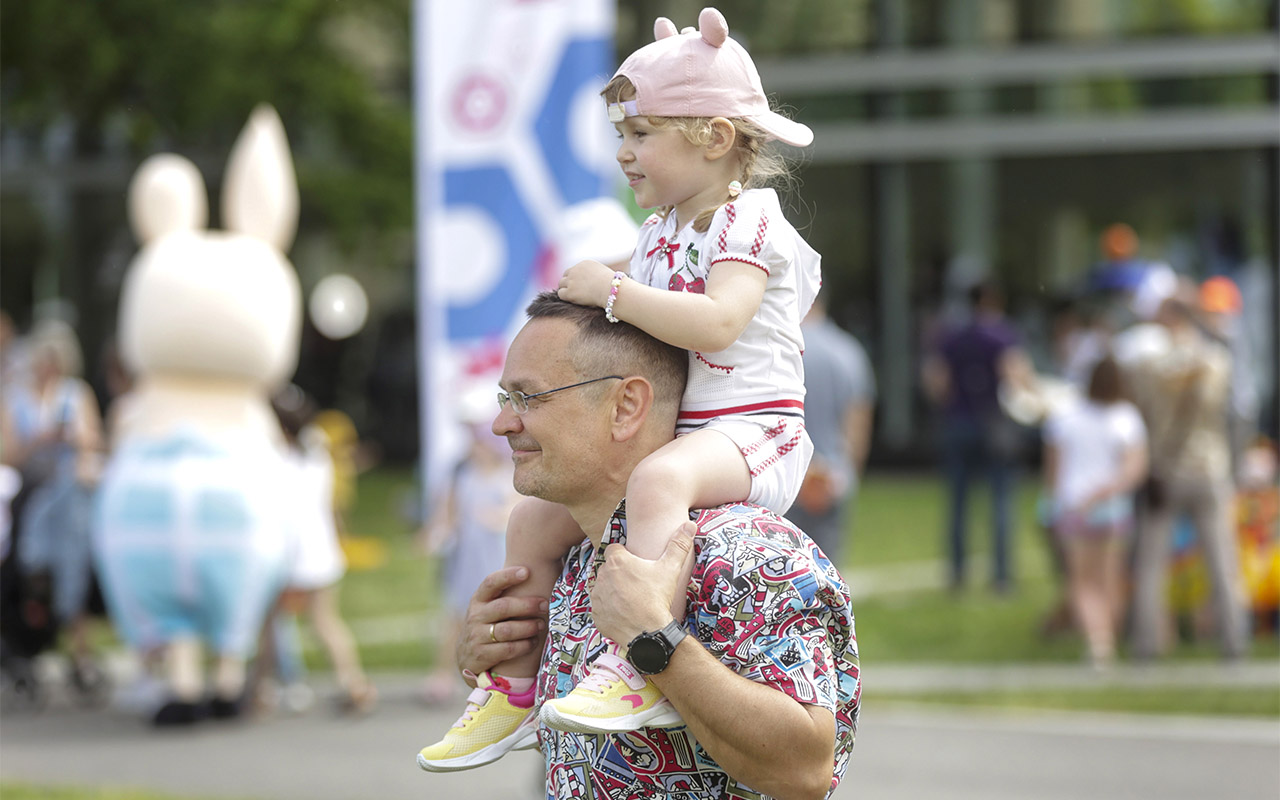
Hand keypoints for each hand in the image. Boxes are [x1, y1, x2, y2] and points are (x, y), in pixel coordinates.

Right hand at [456, 567, 547, 682]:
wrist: (466, 656)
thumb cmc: (486, 624)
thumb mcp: (487, 608)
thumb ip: (503, 595)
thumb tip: (537, 572)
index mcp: (478, 600)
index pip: (490, 583)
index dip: (507, 576)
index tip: (527, 571)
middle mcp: (476, 616)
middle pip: (503, 607)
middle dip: (527, 605)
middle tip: (545, 605)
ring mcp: (477, 636)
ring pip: (507, 630)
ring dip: (528, 627)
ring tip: (542, 625)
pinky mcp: (483, 655)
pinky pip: (508, 649)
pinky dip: (524, 645)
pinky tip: (534, 642)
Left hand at [557, 260, 615, 308]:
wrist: (611, 291)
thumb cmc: (613, 286)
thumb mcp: (604, 274)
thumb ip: (595, 275)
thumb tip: (594, 282)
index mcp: (585, 264)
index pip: (574, 270)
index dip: (575, 278)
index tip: (579, 286)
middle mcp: (576, 269)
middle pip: (565, 276)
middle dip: (569, 283)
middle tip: (574, 292)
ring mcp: (571, 280)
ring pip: (561, 284)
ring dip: (566, 290)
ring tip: (575, 297)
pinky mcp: (569, 292)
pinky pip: (561, 294)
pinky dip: (565, 297)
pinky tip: (573, 301)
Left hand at [591, 522, 695, 645]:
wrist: (648, 632)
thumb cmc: (658, 598)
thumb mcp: (670, 569)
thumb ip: (679, 545)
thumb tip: (690, 525)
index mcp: (617, 561)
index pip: (615, 550)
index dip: (626, 556)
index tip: (636, 566)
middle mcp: (602, 576)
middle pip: (609, 569)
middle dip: (620, 574)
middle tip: (637, 584)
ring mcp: (597, 596)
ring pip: (603, 587)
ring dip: (613, 591)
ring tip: (631, 599)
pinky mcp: (596, 614)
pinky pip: (601, 607)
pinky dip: (609, 609)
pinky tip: (624, 613)